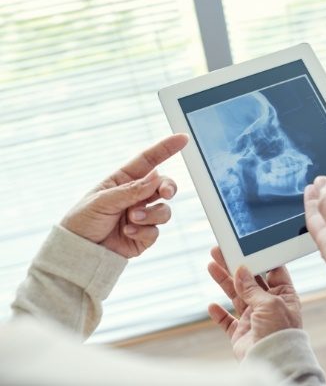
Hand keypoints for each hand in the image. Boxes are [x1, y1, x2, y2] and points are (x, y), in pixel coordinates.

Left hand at [60, 134, 188, 257]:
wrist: (78, 253)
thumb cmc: (82, 221)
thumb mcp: (102, 201)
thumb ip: (131, 190)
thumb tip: (156, 177)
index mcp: (123, 180)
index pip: (148, 161)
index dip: (166, 148)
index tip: (182, 138)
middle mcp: (136, 196)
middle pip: (163, 185)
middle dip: (169, 187)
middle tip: (166, 193)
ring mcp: (142, 216)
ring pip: (164, 210)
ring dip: (151, 214)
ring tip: (132, 219)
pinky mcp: (144, 235)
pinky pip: (156, 230)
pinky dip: (144, 231)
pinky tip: (127, 232)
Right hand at [207, 247, 301, 359]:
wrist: (272, 362)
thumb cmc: (280, 332)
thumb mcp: (270, 303)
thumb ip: (252, 287)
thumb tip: (241, 270)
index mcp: (284, 295)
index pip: (272, 271)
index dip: (259, 259)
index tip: (246, 246)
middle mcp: (269, 305)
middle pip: (249, 280)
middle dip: (235, 265)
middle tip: (221, 251)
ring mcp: (254, 319)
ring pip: (236, 295)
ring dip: (224, 281)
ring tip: (211, 265)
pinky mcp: (241, 333)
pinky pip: (227, 321)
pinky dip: (219, 314)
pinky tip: (212, 305)